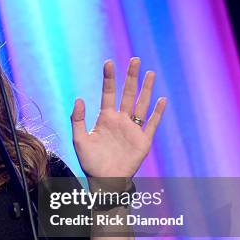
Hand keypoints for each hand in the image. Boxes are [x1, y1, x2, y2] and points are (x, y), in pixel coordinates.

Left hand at [70, 57, 165, 177]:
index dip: (109, 78)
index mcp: (105, 118)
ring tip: (150, 73)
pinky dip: (157, 113)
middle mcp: (120, 120)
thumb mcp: (79, 140)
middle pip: (127, 93)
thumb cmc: (90, 163)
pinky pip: (152, 123)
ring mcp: (133, 129)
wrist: (104, 181)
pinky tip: (162, 100)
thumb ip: (77, 120)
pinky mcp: (143, 140)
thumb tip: (79, 98)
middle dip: (131, 77)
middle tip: (134, 59)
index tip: (109, 62)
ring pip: (141, 104)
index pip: (108, 93)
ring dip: (146, 89)